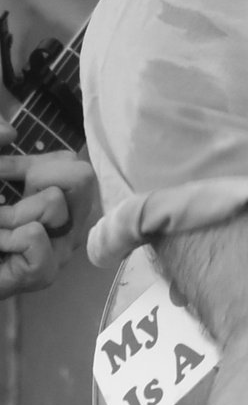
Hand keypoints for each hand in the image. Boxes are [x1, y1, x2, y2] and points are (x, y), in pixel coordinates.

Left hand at [0, 140, 98, 296]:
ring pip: (54, 203)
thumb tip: (9, 132)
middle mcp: (70, 224)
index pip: (73, 164)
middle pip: (82, 176)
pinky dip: (5, 237)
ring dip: (11, 213)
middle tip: (7, 209)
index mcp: (61, 201)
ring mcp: (61, 250)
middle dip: (35, 179)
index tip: (3, 177)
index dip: (30, 164)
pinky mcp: (45, 272)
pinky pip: (32, 234)